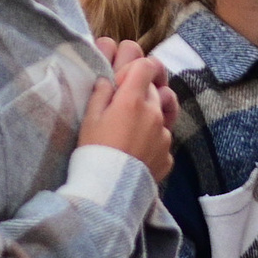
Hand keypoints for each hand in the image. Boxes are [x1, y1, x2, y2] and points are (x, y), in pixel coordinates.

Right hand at [83, 43, 174, 179]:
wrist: (108, 190)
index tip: (121, 83)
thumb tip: (107, 80)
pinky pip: (162, 140)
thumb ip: (100, 93)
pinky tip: (135, 153)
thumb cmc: (94, 150)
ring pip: (160, 115)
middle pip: (153, 91)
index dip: (134, 70)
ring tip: (128, 134)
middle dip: (139, 95)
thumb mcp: (89, 118)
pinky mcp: (168, 155)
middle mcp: (154, 114)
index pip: (146, 67)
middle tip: (120, 112)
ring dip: (148, 118)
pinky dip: (151, 142)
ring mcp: (164, 135)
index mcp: (133, 100)